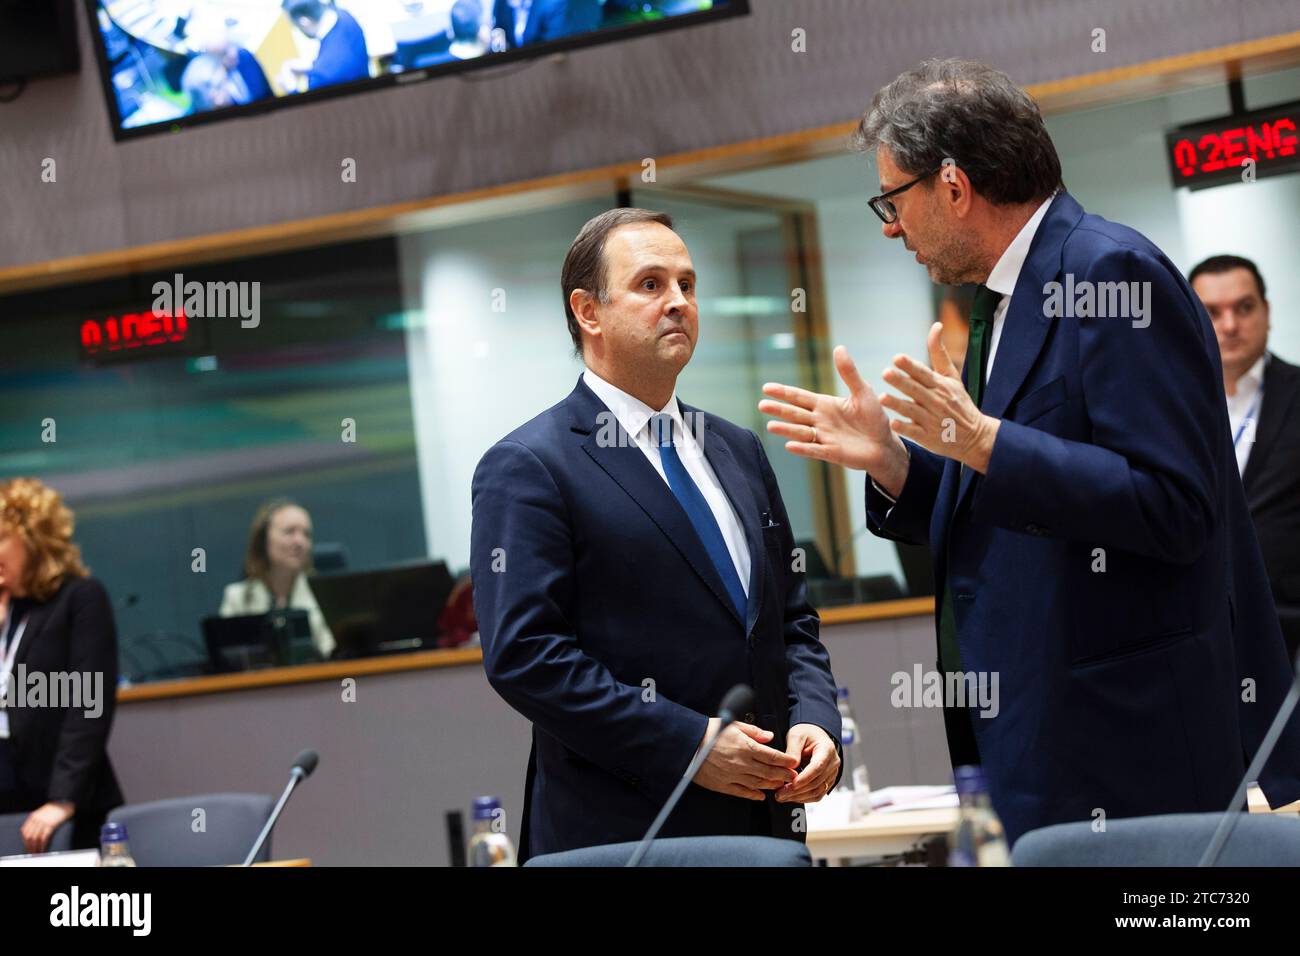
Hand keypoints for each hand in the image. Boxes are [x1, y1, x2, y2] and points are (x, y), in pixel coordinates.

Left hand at [21, 801, 73, 853]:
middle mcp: (37, 820)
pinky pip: (44, 837)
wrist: (66, 802)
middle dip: (29, 846)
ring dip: (35, 847)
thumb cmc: (56, 807)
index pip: (24, 831)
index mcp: (33, 816)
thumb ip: (37, 818)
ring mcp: (43, 822)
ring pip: (35, 838)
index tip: (27, 845)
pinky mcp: (51, 825)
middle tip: (31, 851)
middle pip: (29, 836)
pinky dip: (42, 845)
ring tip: (37, 852)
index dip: (25, 840)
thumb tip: (33, 829)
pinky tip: (43, 848)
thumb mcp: (43, 811)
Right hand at [692, 718, 798, 800]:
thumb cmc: (710, 731)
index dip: (786, 761)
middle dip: (784, 775)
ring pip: (759, 783)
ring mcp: (733, 776)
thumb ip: (754, 732)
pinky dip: (754, 795)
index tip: (794, 763)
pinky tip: (761, 795)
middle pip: (769, 772)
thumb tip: (770, 737)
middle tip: (793, 777)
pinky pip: (743, 792)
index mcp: (746, 747)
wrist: (689, 744)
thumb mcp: (733, 725)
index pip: (773, 756)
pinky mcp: (723, 785)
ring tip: (780, 785)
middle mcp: (742, 763)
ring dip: (772, 785)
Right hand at [760, 346, 909, 494]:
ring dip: (786, 430)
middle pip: (795, 414)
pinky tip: (790, 446)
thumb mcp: (863, 392)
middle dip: (779, 409)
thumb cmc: (874, 418)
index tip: (766, 387)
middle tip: (761, 405)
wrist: (885, 445)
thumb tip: (839, 348)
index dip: (784, 392)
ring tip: (770, 426)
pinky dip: (803, 448)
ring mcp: (825, 438)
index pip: (800, 397)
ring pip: (801, 432)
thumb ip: (849, 373)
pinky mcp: (833, 453)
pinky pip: (815, 450)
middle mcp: (821, 421)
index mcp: (825, 405)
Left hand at [775, 724, 840, 802]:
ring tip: (782, 796)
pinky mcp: (827, 782)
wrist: (814, 736)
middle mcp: (833, 763)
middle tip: (779, 793)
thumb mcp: (796, 735)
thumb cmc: (806, 733)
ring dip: (799, 797)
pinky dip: (804, 798)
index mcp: (827, 749)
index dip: (805, 777)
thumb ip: (793, 751)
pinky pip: (817, 794)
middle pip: (817, 782)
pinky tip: (790, 797)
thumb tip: (790, 768)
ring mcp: (831, 774)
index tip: (792, 784)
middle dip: (797, 790)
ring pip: (817, 791)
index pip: (818, 766)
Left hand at [878, 323, 1000, 472]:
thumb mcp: (952, 377)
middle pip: (916, 390)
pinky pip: (915, 432)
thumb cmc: (958, 402)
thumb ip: (939, 353)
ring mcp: (932, 420)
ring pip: (912, 410)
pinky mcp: (928, 437)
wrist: (974, 436)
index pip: (923, 373)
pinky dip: (905, 427)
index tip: (897, 358)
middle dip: (901, 381)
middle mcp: (936, 401)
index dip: (910, 366)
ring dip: (898, 404)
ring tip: (882, 398)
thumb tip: (936, 325)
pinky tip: (893, 423)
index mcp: (940, 385)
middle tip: (885, 373)